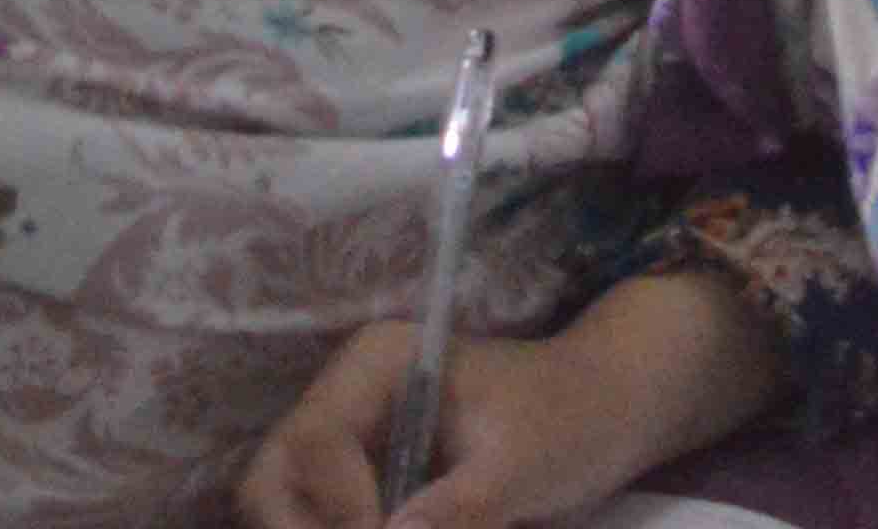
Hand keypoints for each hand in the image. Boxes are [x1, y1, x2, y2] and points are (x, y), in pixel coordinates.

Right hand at [231, 285, 776, 528]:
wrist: (607, 414)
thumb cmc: (570, 419)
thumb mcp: (521, 468)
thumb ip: (457, 511)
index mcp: (376, 365)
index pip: (314, 441)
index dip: (338, 509)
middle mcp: (345, 398)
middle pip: (269, 478)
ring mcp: (349, 443)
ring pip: (278, 508)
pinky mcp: (362, 481)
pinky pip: (318, 523)